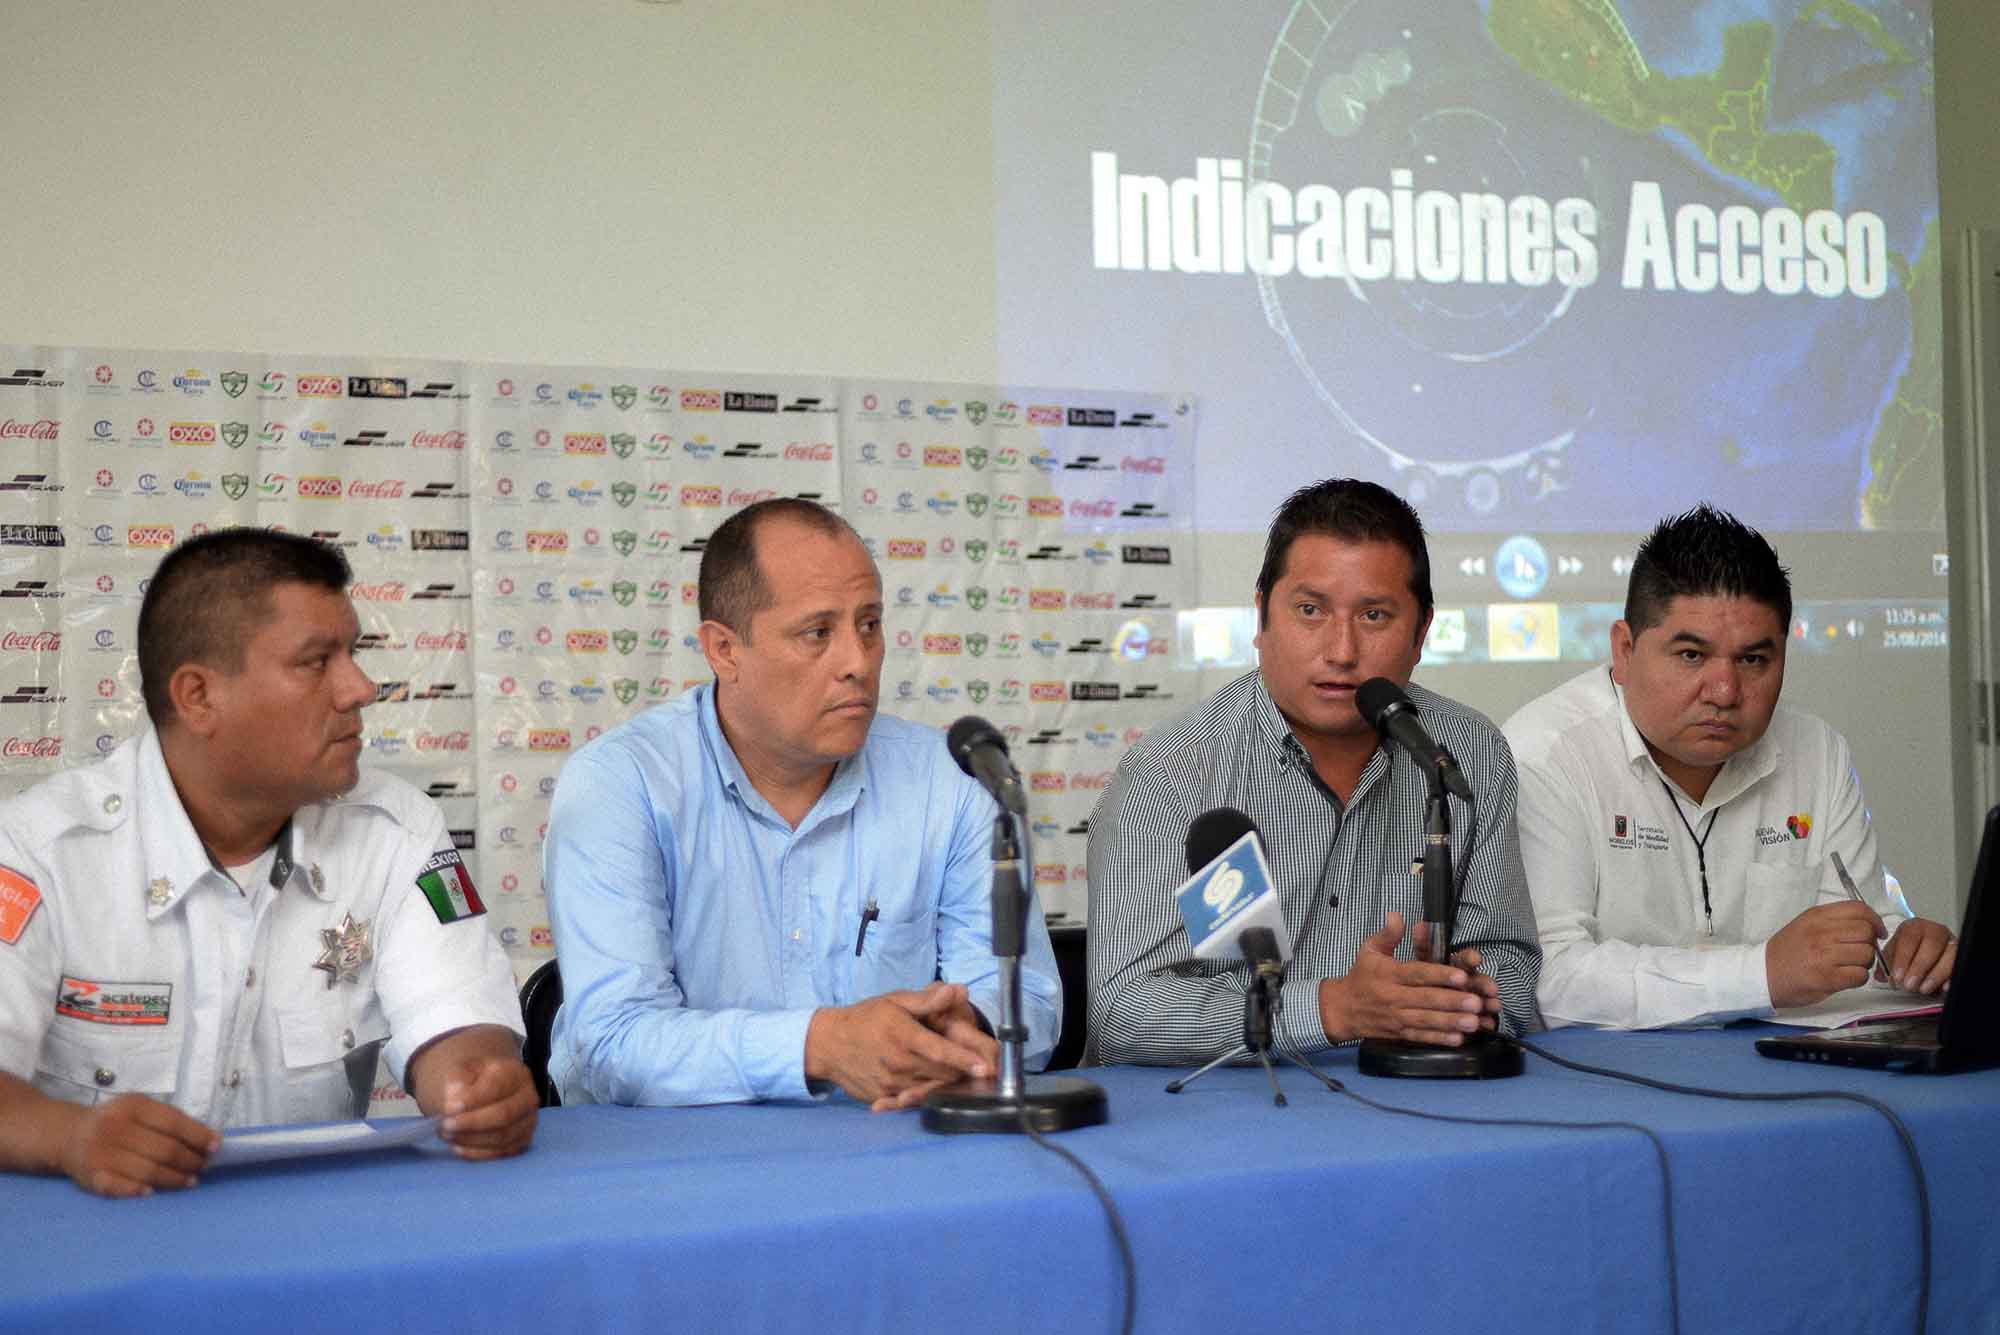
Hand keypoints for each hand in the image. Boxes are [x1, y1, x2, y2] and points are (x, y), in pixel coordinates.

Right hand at [60, 1093, 217, 1197]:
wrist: (70, 1134)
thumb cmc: (116, 1122)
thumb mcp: (141, 1110)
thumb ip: (171, 1120)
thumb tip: (209, 1139)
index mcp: (132, 1106)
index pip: (173, 1123)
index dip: (198, 1136)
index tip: (216, 1147)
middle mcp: (115, 1127)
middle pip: (164, 1149)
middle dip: (190, 1160)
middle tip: (203, 1167)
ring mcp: (101, 1153)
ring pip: (148, 1171)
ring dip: (174, 1178)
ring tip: (190, 1181)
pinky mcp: (91, 1176)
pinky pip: (120, 1187)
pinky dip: (138, 1191)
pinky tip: (153, 1192)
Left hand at [437, 1056, 538, 1160]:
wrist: (478, 1090)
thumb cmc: (470, 1080)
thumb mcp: (460, 1071)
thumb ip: (456, 1080)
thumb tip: (455, 1098)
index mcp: (515, 1072)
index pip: (496, 1087)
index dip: (472, 1100)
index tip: (448, 1109)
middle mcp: (528, 1096)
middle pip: (504, 1115)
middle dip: (471, 1123)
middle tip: (445, 1126)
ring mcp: (528, 1120)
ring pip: (502, 1136)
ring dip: (471, 1139)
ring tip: (447, 1135)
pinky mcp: (521, 1140)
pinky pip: (500, 1152)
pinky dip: (477, 1152)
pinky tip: (457, 1147)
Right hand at [806, 982, 993, 1110]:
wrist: (828, 1044)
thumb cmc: (866, 1018)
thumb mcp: (895, 1002)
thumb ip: (927, 1000)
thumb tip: (957, 990)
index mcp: (903, 1036)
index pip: (940, 1051)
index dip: (964, 1060)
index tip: (985, 1066)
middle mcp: (897, 1063)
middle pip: (941, 1074)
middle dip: (963, 1073)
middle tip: (982, 1069)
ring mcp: (890, 1084)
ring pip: (930, 1090)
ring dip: (947, 1085)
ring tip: (962, 1078)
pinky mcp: (883, 1097)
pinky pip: (912, 1100)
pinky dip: (926, 1095)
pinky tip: (933, 1087)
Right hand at [1319, 912, 1498, 1045]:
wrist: (1342, 1009)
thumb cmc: (1361, 977)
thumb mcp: (1369, 950)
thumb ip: (1387, 934)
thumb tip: (1397, 916)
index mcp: (1388, 974)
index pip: (1417, 973)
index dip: (1439, 975)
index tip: (1460, 976)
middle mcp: (1393, 996)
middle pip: (1426, 999)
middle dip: (1452, 1001)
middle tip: (1476, 1002)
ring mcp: (1396, 1017)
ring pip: (1426, 1020)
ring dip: (1451, 1022)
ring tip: (1473, 1021)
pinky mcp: (1399, 1033)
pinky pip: (1420, 1036)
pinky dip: (1439, 1039)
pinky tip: (1458, 1038)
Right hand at [1765, 900, 1883, 1007]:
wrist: (1762, 974)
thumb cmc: (1786, 952)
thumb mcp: (1804, 925)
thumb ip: (1832, 920)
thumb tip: (1867, 924)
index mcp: (1816, 916)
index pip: (1858, 909)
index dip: (1875, 920)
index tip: (1877, 931)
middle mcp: (1821, 932)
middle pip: (1866, 932)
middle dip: (1869, 943)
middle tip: (1859, 951)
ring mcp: (1824, 955)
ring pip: (1866, 954)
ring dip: (1864, 963)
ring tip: (1850, 965)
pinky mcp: (1827, 977)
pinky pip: (1860, 975)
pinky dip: (1858, 978)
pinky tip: (1845, 977)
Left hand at [1882, 917, 1955, 993]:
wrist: (1925, 949)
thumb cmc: (1909, 950)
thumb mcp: (1894, 952)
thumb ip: (1887, 962)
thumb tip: (1881, 976)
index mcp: (1915, 927)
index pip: (1909, 938)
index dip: (1903, 958)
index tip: (1897, 976)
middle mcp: (1935, 931)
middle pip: (1931, 945)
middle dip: (1919, 967)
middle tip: (1909, 984)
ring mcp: (1951, 942)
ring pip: (1949, 955)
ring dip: (1935, 975)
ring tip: (1923, 989)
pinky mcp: (1961, 955)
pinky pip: (1959, 965)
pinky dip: (1951, 978)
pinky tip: (1942, 988)